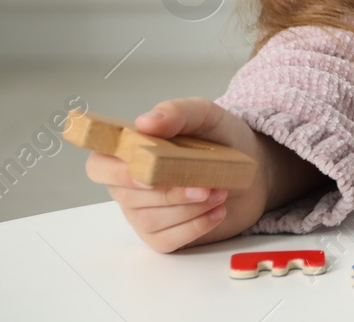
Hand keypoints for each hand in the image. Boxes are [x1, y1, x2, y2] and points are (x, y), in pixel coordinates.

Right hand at [85, 97, 273, 252]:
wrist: (254, 167)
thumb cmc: (222, 139)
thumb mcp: (206, 115)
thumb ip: (178, 112)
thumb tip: (145, 121)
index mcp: (132, 153)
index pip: (99, 165)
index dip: (116, 171)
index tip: (146, 171)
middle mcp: (130, 186)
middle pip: (128, 196)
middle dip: (169, 192)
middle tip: (205, 185)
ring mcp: (144, 213)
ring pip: (150, 219)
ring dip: (189, 208)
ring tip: (221, 192)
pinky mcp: (163, 236)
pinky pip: (168, 240)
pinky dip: (197, 226)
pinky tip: (218, 210)